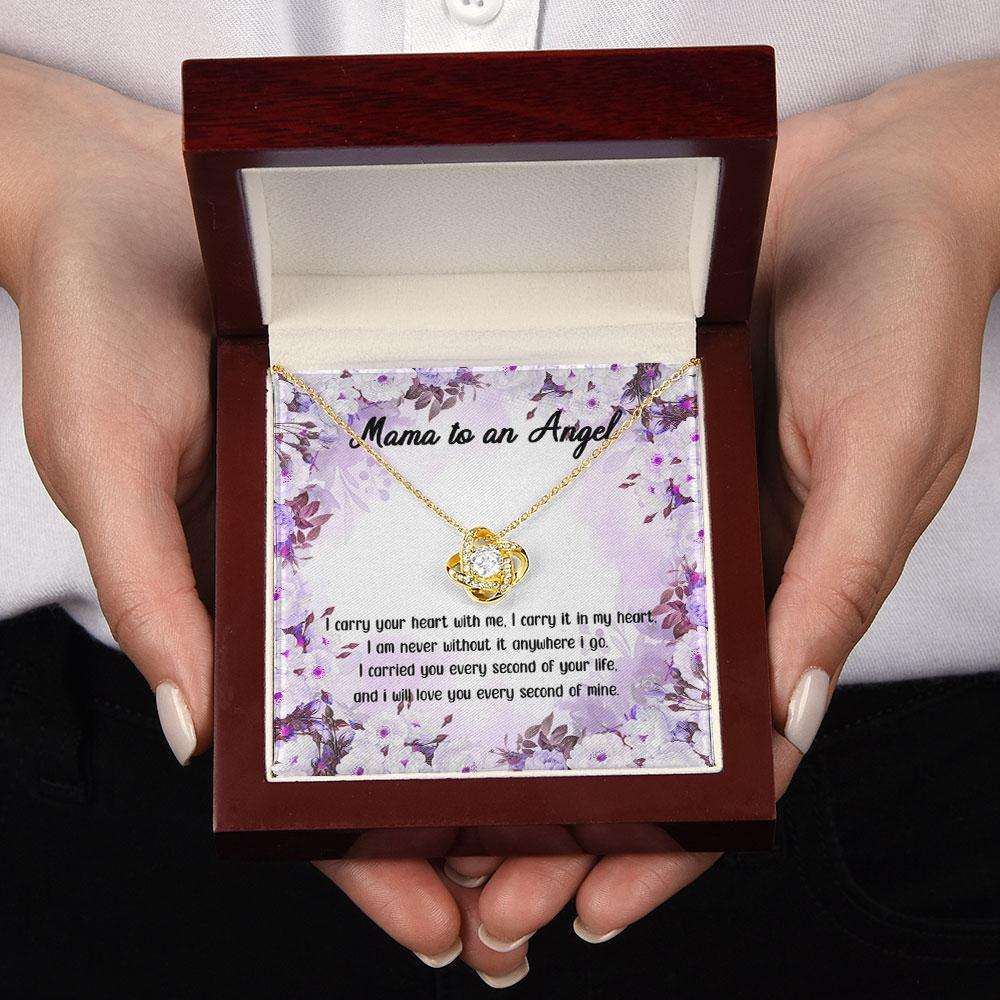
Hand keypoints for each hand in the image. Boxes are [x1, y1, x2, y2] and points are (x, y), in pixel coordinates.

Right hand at [0, 56, 519, 984]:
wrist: (135, 207)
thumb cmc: (100, 333)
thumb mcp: (111, 469)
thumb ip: (155, 596)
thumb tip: (195, 738)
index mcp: (233, 613)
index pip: (301, 767)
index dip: (361, 855)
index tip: (441, 930)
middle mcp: (309, 583)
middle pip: (391, 729)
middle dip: (454, 823)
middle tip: (538, 903)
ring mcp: (362, 525)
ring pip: (441, 649)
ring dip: (498, 731)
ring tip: (581, 810)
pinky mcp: (404, 456)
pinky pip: (467, 540)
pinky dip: (508, 597)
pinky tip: (567, 642)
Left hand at [436, 59, 999, 973]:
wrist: (860, 179)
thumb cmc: (904, 308)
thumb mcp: (882, 450)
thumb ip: (835, 580)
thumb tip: (790, 719)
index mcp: (793, 595)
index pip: (731, 756)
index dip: (666, 842)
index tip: (585, 911)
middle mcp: (717, 571)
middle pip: (634, 723)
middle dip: (564, 820)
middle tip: (477, 900)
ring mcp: (659, 513)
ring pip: (580, 647)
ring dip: (519, 732)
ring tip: (436, 818)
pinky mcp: (616, 449)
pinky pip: (556, 539)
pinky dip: (509, 600)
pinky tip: (449, 650)